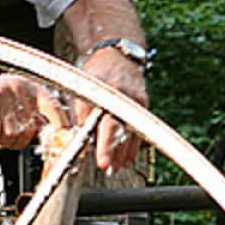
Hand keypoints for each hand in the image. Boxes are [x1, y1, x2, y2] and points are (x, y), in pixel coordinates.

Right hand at [0, 73, 65, 149]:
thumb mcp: (13, 105)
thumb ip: (32, 118)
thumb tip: (52, 134)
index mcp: (29, 87)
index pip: (54, 106)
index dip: (61, 124)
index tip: (64, 139)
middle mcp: (18, 87)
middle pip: (30, 129)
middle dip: (17, 139)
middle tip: (4, 134)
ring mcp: (2, 92)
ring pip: (12, 133)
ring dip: (1, 138)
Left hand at [78, 48, 150, 172]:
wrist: (118, 56)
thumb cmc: (97, 71)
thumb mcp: (81, 86)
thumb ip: (83, 111)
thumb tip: (82, 136)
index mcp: (107, 90)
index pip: (106, 123)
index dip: (105, 145)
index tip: (102, 162)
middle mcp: (125, 95)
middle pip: (122, 130)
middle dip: (115, 152)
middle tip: (109, 168)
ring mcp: (137, 100)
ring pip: (133, 132)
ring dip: (124, 152)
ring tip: (117, 166)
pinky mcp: (143, 104)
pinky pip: (139, 128)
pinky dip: (133, 144)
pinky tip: (127, 157)